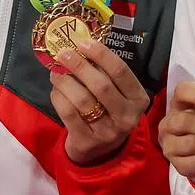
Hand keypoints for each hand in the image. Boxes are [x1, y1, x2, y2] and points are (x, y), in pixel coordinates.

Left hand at [49, 39, 150, 164]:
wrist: (100, 151)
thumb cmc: (108, 112)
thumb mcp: (117, 94)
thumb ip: (105, 73)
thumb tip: (82, 45)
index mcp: (138, 99)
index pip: (121, 72)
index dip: (101, 55)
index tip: (83, 43)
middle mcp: (127, 117)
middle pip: (101, 86)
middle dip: (80, 66)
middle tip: (64, 54)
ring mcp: (108, 132)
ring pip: (82, 99)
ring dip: (65, 81)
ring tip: (55, 72)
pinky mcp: (87, 141)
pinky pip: (68, 113)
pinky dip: (58, 98)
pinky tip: (56, 90)